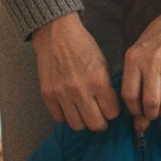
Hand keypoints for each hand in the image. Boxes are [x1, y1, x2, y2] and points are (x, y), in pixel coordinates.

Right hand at [31, 13, 119, 131]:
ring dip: (84, 122)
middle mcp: (80, 90)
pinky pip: (59, 118)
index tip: (110, 109)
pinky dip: (66, 116)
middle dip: (101, 123)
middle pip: (96, 124)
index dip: (113, 112)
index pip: (112, 112)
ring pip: (77, 125)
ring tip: (85, 114)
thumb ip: (107, 87)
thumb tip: (112, 109)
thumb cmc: (83, 47)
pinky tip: (70, 107)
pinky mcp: (48, 94)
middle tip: (100, 118)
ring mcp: (62, 93)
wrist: (56, 34)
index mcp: (98, 80)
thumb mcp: (103, 64)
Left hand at [121, 4, 160, 132]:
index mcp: (133, 59)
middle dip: (151, 114)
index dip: (134, 110)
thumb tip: (138, 121)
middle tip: (153, 114)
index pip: (129, 95)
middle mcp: (150, 62)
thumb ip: (135, 84)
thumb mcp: (138, 55)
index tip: (138, 112)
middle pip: (149, 102)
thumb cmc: (156, 41)